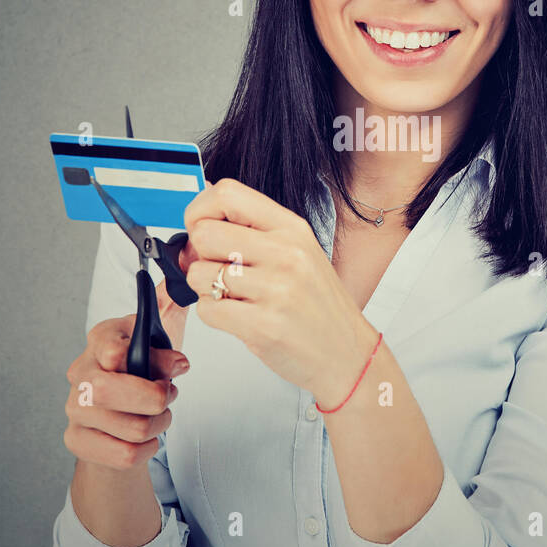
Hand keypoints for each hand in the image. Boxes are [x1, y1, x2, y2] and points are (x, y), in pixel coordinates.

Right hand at [62, 309, 190, 470]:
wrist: (118, 404)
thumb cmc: (139, 370)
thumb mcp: (156, 352)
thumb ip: (165, 355)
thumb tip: (177, 364)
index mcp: (101, 340)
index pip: (112, 350)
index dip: (134, 360)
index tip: (159, 370)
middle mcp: (80, 373)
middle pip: (108, 392)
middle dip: (154, 399)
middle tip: (168, 396)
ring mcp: (74, 407)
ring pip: (132, 429)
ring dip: (159, 424)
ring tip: (159, 416)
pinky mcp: (76, 439)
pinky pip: (126, 455)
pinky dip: (147, 448)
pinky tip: (144, 437)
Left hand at [179, 177, 378, 405]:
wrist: (347, 352)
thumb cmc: (319, 305)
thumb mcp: (299, 252)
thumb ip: (254, 231)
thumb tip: (200, 220)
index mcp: (292, 228)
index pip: (226, 195)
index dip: (200, 211)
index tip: (201, 228)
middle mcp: (286, 253)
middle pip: (204, 234)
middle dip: (199, 255)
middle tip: (217, 268)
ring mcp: (276, 289)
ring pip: (199, 274)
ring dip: (207, 288)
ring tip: (234, 296)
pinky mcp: (263, 325)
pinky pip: (207, 310)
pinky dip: (214, 314)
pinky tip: (239, 316)